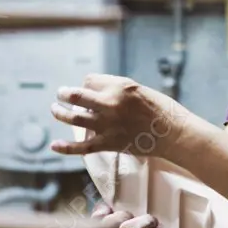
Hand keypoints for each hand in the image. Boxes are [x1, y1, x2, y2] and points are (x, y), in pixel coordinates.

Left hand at [49, 73, 185, 156]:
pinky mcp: (109, 143)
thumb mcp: (138, 90)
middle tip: (59, 94)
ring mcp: (108, 124)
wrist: (173, 133)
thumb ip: (117, 90)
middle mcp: (110, 104)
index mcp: (119, 87)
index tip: (88, 89)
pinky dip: (66, 147)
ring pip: (74, 118)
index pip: (89, 80)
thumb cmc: (160, 109)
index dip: (86, 84)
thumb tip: (96, 93)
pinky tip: (54, 145)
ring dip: (60, 113)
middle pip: (76, 95)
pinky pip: (82, 146)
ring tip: (55, 110)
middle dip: (64, 94)